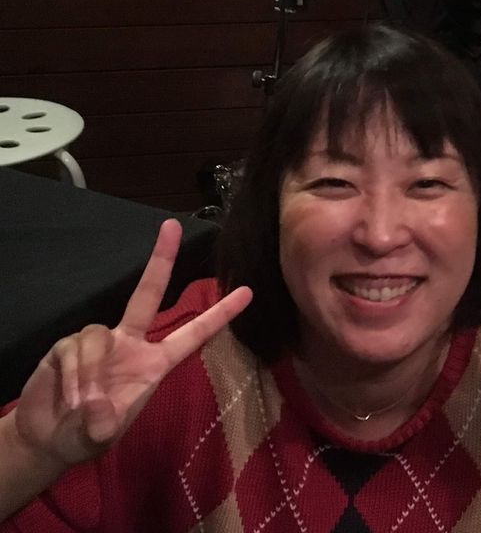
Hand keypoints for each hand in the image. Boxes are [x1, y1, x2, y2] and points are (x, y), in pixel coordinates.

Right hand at [12, 220, 251, 469]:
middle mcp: (131, 343)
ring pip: (99, 334)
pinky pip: (75, 347)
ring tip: (81, 404)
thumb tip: (99, 411)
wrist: (48, 439)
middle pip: (148, 293)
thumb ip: (104, 425)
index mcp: (155, 363)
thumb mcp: (101, 436)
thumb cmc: (88, 435)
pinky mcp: (68, 344)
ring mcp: (101, 341)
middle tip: (173, 225)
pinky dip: (73, 373)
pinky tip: (68, 396)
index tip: (249, 292)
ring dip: (89, 372)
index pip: (194, 334)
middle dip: (161, 259)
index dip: (220, 315)